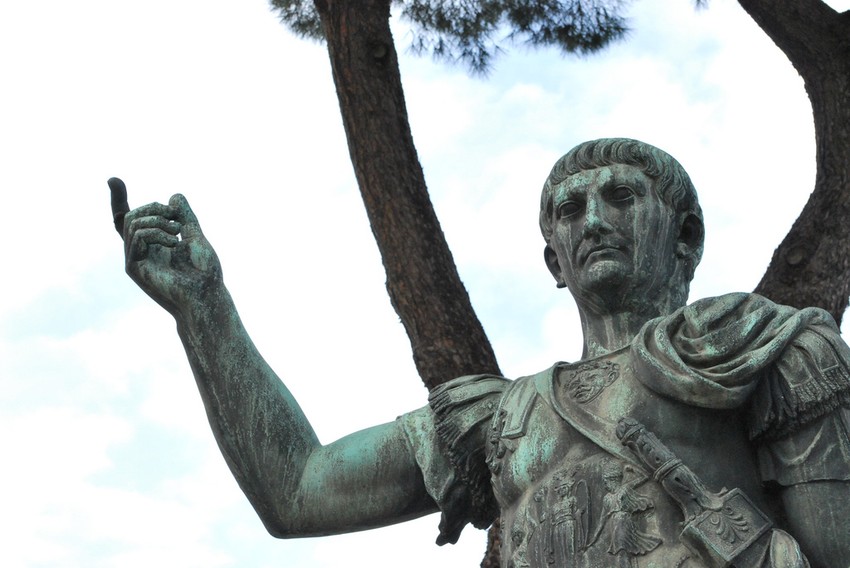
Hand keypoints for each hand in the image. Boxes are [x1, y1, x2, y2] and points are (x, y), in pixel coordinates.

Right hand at [109, 178, 221, 315]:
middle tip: (175, 215)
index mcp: (152, 244)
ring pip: (132, 223)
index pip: (129, 220)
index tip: (113, 180)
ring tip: (177, 230)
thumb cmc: (204, 272)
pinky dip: (156, 232)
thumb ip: (184, 216)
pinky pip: (136, 236)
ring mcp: (135, 260)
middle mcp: (140, 251)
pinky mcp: (134, 268)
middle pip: (130, 216)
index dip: (118, 200)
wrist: (206, 294)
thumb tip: (174, 196)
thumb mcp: (194, 235)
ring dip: (157, 219)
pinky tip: (174, 242)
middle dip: (153, 207)